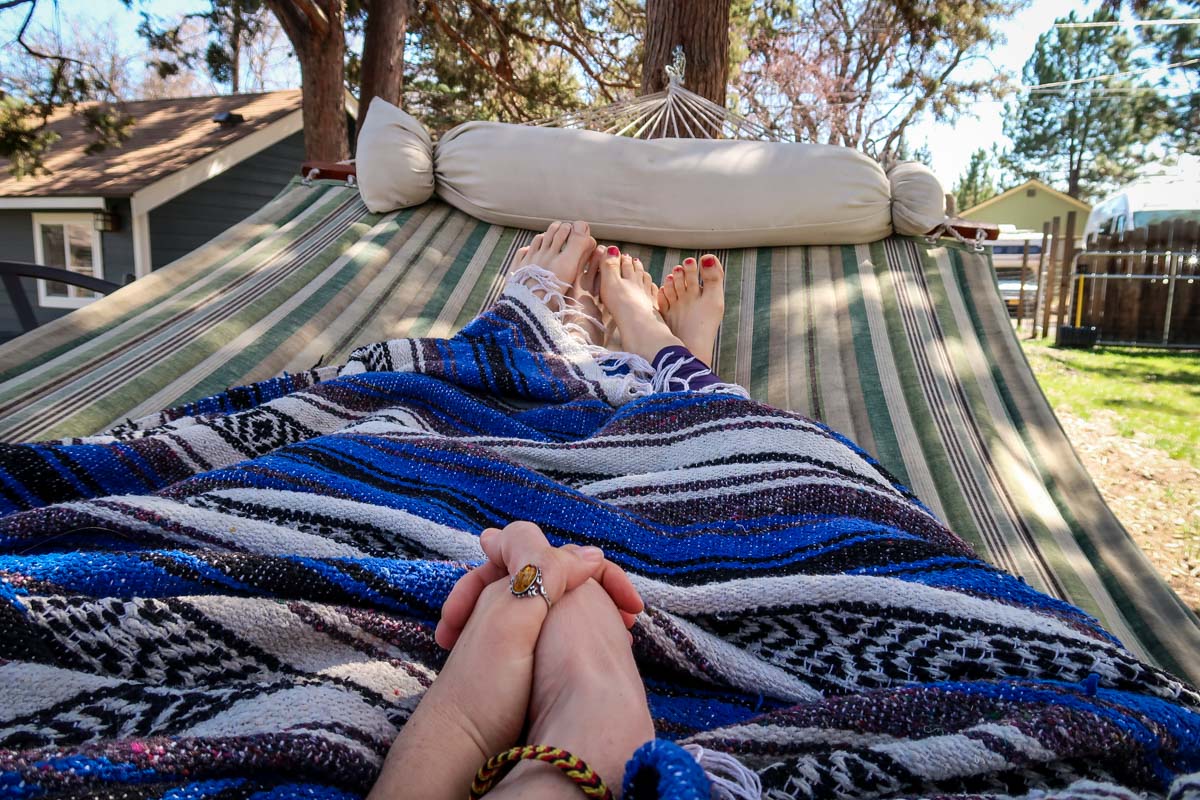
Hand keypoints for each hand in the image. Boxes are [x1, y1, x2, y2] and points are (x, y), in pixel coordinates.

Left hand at [370, 521, 642, 799]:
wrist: (459, 745)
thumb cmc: (484, 688)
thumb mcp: (514, 623)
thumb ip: (545, 578)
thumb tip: (590, 555)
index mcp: (508, 584)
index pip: (561, 554)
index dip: (598, 571)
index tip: (626, 604)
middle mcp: (510, 599)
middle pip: (563, 575)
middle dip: (597, 589)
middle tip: (625, 621)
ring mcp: (515, 628)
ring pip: (562, 603)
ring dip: (590, 610)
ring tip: (615, 637)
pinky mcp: (520, 656)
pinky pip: (556, 630)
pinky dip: (578, 633)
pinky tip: (586, 657)